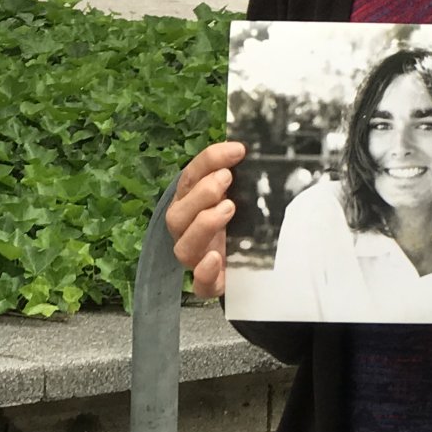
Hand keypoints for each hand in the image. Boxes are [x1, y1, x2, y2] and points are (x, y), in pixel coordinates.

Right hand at [164, 141, 245, 298]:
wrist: (254, 265)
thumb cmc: (244, 222)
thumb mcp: (244, 195)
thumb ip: (244, 175)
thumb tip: (253, 146)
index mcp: (192, 204)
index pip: (190, 178)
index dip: (208, 161)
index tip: (237, 149)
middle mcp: (188, 231)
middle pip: (177, 214)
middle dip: (201, 193)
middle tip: (226, 179)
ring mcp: (198, 258)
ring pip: (184, 247)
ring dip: (203, 224)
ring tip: (229, 208)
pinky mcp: (212, 283)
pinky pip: (200, 284)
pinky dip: (204, 272)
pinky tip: (215, 259)